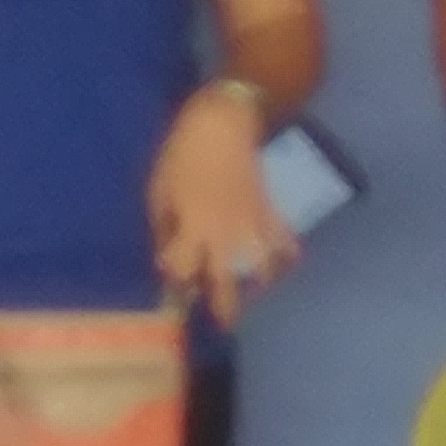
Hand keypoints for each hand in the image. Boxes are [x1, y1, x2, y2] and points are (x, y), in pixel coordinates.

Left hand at [146, 86, 293, 326]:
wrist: (226, 120)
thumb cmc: (184, 150)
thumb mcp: (159, 187)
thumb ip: (163, 225)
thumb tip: (164, 254)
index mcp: (193, 229)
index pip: (183, 272)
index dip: (176, 288)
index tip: (173, 300)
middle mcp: (224, 236)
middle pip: (226, 283)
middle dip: (224, 308)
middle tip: (223, 326)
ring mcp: (251, 225)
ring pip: (260, 269)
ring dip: (256, 285)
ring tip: (252, 295)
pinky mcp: (268, 210)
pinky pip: (282, 239)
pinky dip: (285, 254)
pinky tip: (286, 265)